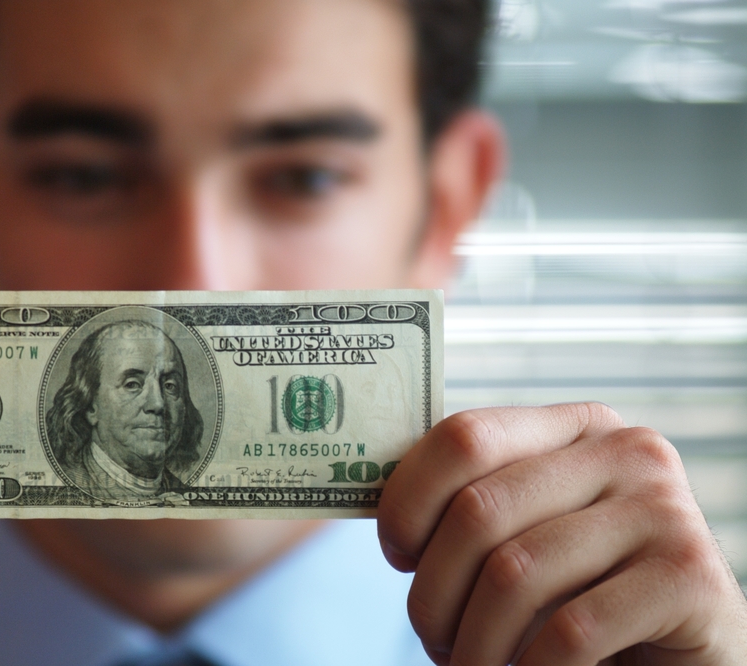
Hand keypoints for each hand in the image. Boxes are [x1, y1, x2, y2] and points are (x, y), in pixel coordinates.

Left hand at [377, 403, 746, 664]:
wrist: (684, 654)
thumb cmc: (584, 593)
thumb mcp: (529, 532)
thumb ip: (475, 506)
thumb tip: (379, 510)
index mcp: (575, 427)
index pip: (463, 436)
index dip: (408, 499)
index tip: (397, 555)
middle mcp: (626, 451)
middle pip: (479, 510)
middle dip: (433, 591)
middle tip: (432, 639)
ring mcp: (665, 509)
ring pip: (515, 574)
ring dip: (472, 642)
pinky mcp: (691, 578)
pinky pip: (571, 631)